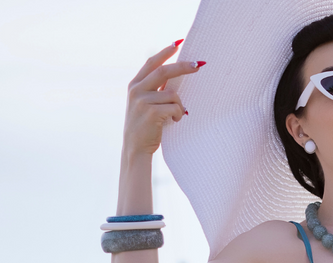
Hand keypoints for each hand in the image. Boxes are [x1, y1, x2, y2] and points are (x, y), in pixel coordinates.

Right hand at [123, 42, 204, 156]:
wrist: (135, 149)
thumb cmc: (144, 128)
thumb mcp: (143, 104)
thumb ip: (153, 90)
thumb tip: (173, 78)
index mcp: (134, 85)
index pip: (151, 63)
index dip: (165, 52)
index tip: (177, 44)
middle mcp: (136, 90)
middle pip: (163, 71)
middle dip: (183, 67)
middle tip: (198, 65)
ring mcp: (142, 101)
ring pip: (172, 94)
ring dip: (180, 105)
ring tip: (177, 115)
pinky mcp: (151, 113)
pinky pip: (174, 107)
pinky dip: (179, 114)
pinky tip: (175, 121)